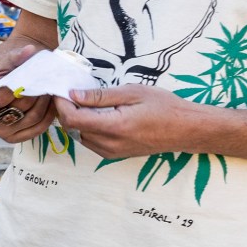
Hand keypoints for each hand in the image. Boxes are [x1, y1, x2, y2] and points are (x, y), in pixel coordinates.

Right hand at [0, 39, 54, 141]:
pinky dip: (48, 115)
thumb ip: (16, 55)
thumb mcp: (6, 58)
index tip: (32, 75)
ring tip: (49, 89)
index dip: (20, 86)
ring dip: (45, 102)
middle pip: (18, 108)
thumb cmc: (6, 66)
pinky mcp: (13, 137)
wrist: (10, 76)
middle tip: (45, 80)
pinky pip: (37, 130)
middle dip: (35, 92)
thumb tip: (29, 50)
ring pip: (31, 119)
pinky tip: (50, 103)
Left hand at [52, 85, 213, 159]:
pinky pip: (91, 142)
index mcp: (113, 127)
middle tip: (71, 92)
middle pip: (73, 128)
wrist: (185, 129)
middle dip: (67, 110)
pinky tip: (98, 114)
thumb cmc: (164, 106)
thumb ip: (100, 96)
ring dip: (77, 120)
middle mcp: (109, 144)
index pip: (72, 119)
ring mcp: (111, 153)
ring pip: (80, 136)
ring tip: (86, 101)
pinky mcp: (114, 156)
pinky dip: (87, 128)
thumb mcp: (132, 92)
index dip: (62, 104)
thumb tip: (73, 95)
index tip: (61, 90)